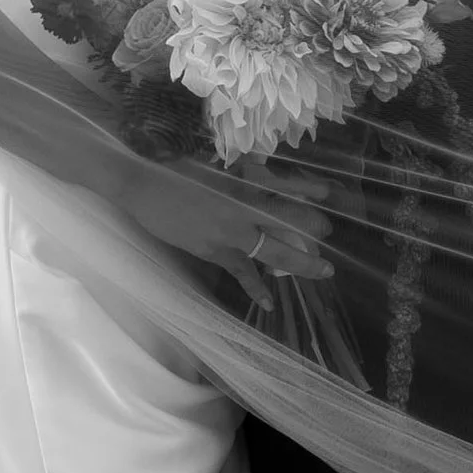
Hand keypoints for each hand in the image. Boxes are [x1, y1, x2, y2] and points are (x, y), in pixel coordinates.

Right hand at [116, 155, 332, 306]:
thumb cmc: (176, 171)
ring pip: (273, 251)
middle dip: (313, 228)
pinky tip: (268, 303)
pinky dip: (255, 288)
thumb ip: (239, 176)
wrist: (144, 187)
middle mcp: (242, 209)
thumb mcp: (214, 168)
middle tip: (329, 232)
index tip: (327, 193)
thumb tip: (259, 173)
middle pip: (289, 221)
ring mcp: (230, 233)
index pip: (284, 187)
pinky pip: (242, 273)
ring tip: (322, 270)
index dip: (308, 191)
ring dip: (300, 262)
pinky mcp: (215, 252)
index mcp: (242, 183)